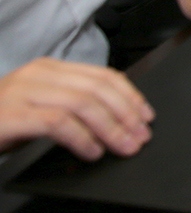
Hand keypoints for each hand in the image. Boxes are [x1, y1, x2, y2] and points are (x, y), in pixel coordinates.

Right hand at [0, 58, 154, 160]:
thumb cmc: (0, 123)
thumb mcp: (39, 109)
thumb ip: (70, 107)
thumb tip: (115, 121)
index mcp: (49, 69)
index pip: (102, 75)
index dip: (130, 96)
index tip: (146, 116)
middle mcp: (38, 74)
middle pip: (97, 88)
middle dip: (125, 114)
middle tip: (140, 137)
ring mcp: (23, 92)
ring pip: (83, 104)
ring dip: (110, 128)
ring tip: (123, 146)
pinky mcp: (11, 114)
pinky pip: (57, 123)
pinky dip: (81, 138)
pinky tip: (92, 151)